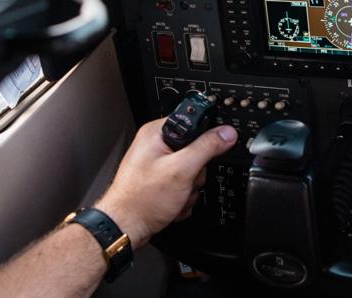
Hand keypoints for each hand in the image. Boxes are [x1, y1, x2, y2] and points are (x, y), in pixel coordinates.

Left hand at [95, 118, 236, 248]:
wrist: (126, 228)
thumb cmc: (141, 199)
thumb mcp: (182, 170)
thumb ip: (207, 148)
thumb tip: (226, 133)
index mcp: (157, 133)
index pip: (193, 123)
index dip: (204, 139)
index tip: (206, 154)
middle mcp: (155, 146)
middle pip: (196, 152)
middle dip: (195, 173)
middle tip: (183, 181)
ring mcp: (158, 166)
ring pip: (192, 172)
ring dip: (189, 189)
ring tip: (175, 196)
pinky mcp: (160, 182)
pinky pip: (183, 185)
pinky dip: (181, 197)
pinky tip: (171, 203)